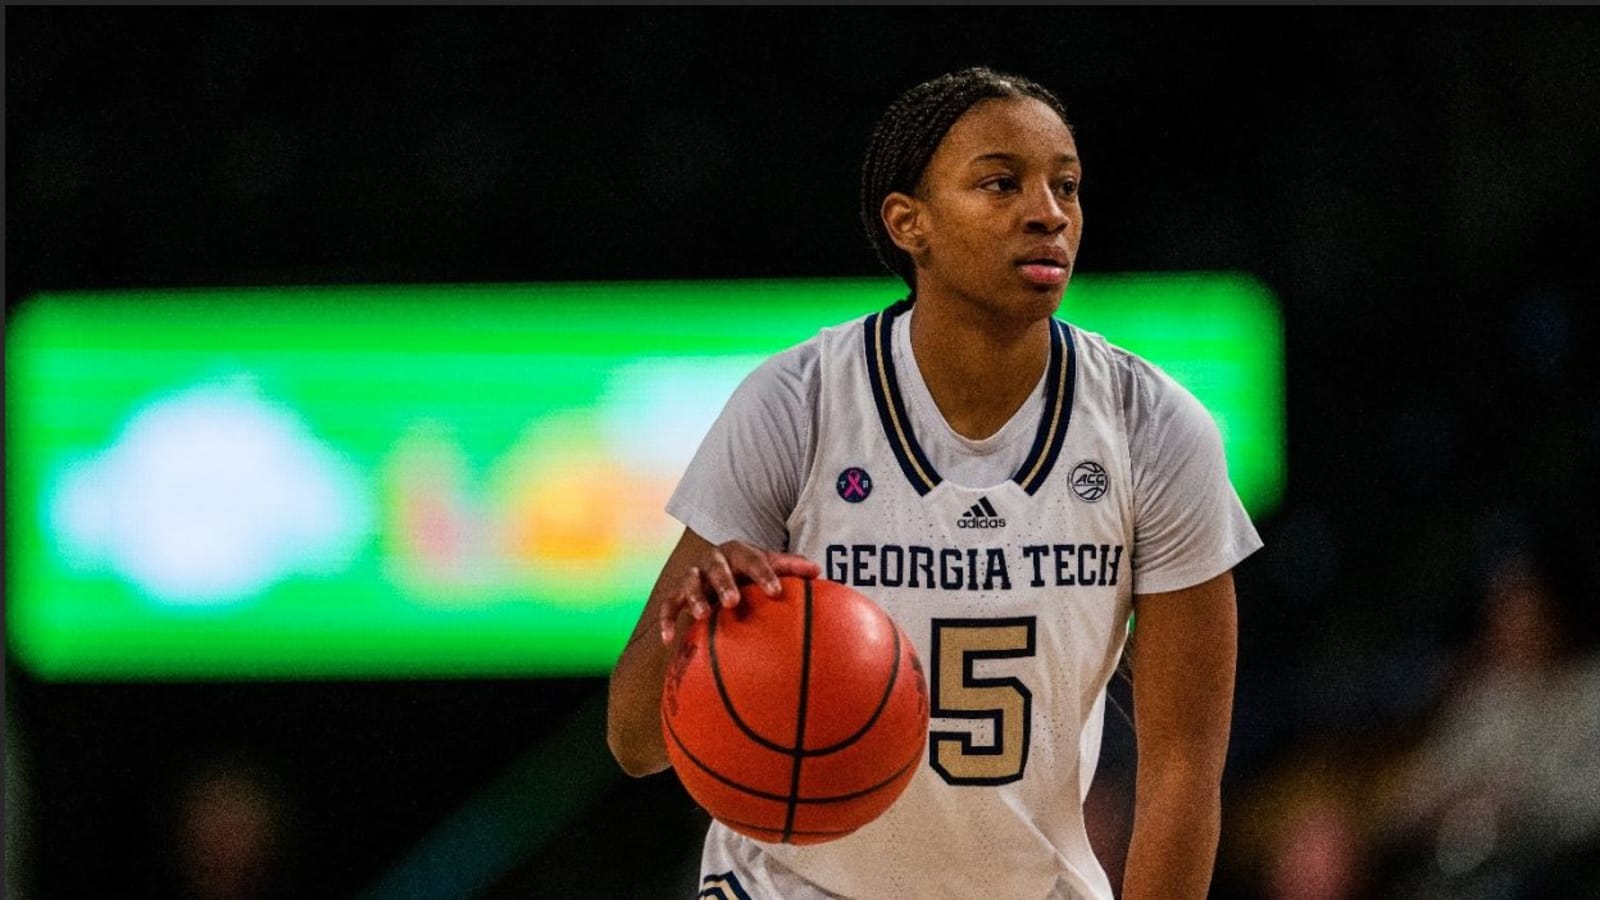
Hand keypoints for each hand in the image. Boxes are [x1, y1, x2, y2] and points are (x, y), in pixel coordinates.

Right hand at [658, 541, 821, 643]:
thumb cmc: (751, 570)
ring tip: (702, 614)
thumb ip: (791, 568)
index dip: (764, 574)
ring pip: (689, 582)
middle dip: (724, 582)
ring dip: (694, 597)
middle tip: (734, 601)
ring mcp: (694, 576)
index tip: (776, 592)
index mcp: (738, 552)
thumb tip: (819, 572)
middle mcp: (713, 560)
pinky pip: (667, 606)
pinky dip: (666, 621)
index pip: (753, 559)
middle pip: (716, 566)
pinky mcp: (677, 594)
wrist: (720, 566)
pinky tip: (668, 641)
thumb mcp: (770, 564)